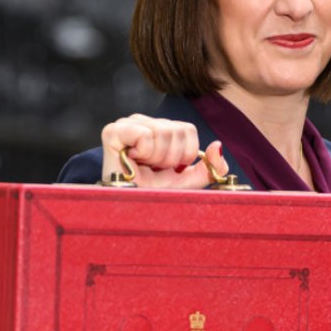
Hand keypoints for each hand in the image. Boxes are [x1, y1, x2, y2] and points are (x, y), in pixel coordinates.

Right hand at [99, 114, 227, 188]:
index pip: (188, 129)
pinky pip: (145, 135)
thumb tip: (218, 146)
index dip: (186, 154)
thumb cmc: (153, 193)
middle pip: (177, 130)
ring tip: (143, 167)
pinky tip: (133, 161)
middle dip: (171, 159)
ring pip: (163, 132)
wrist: (128, 208)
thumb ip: (209, 167)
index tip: (171, 169)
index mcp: (162, 129)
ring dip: (157, 159)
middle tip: (154, 170)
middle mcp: (145, 121)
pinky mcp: (113, 131)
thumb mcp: (188, 182)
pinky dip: (145, 153)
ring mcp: (128, 123)